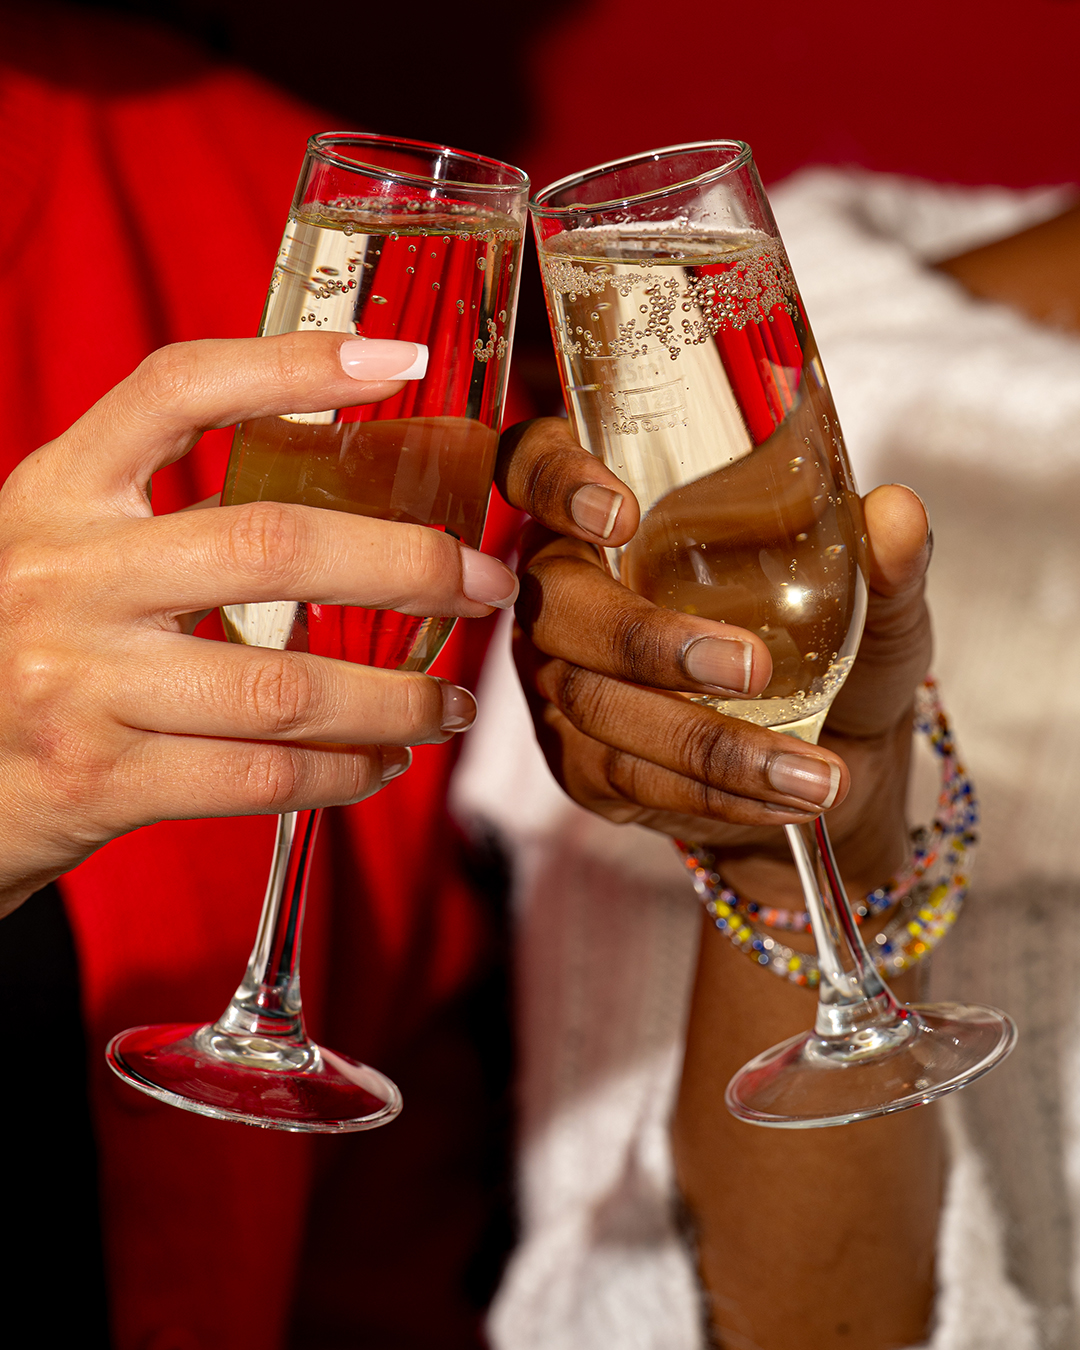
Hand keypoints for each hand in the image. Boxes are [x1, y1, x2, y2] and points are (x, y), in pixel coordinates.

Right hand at [0, 334, 520, 916]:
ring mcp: (76, 684)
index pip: (175, 389)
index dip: (291, 363)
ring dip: (398, 698)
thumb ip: (173, 516)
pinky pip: (262, 777)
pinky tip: (382, 765)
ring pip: (286, 685)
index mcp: (57, 493)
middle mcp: (63, 576)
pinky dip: (345, 773)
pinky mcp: (98, 782)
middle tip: (487, 584)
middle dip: (408, 565)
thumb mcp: (70, 553)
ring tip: (451, 705)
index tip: (400, 364)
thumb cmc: (31, 653)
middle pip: (273, 544)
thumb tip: (351, 495)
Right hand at [501, 418, 930, 889]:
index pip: (536, 468)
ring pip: (599, 706)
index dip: (557, 481)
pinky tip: (784, 798)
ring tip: (810, 772)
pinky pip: (628, 777)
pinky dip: (712, 791)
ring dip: (707, 742)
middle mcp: (565, 592)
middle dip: (647, 640)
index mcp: (611, 519)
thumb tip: (895, 513)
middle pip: (558, 606)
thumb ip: (881, 561)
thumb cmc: (830, 651)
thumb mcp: (873, 604)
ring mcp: (561, 682)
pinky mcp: (580, 764)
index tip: (623, 513)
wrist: (829, 759)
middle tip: (751, 670)